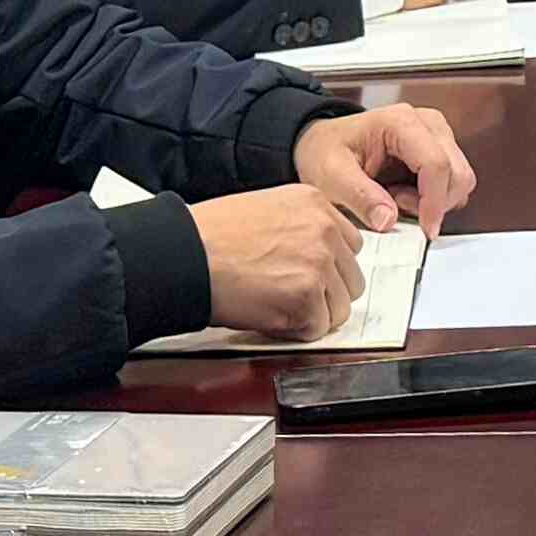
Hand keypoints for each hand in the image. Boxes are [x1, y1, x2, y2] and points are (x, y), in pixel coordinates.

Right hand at [187, 188, 367, 337]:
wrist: (185, 254)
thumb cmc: (209, 236)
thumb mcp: (265, 211)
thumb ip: (299, 229)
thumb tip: (313, 257)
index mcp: (315, 204)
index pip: (349, 245)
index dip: (328, 268)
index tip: (311, 278)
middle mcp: (324, 229)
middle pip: (350, 278)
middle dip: (326, 294)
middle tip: (294, 300)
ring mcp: (319, 262)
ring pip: (339, 307)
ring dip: (312, 315)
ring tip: (278, 309)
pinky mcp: (306, 295)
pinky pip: (317, 328)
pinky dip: (296, 331)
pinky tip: (271, 318)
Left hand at [293, 103, 475, 233]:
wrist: (321, 143)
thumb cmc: (325, 151)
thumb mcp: (330, 175)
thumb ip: (360, 197)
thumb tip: (389, 220)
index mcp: (401, 122)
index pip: (436, 164)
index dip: (434, 202)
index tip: (426, 229)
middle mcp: (427, 124)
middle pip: (457, 172)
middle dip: (434, 202)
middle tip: (398, 209)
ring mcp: (437, 136)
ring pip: (460, 179)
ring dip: (435, 201)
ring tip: (396, 200)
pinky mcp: (439, 151)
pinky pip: (453, 183)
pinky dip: (434, 199)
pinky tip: (403, 196)